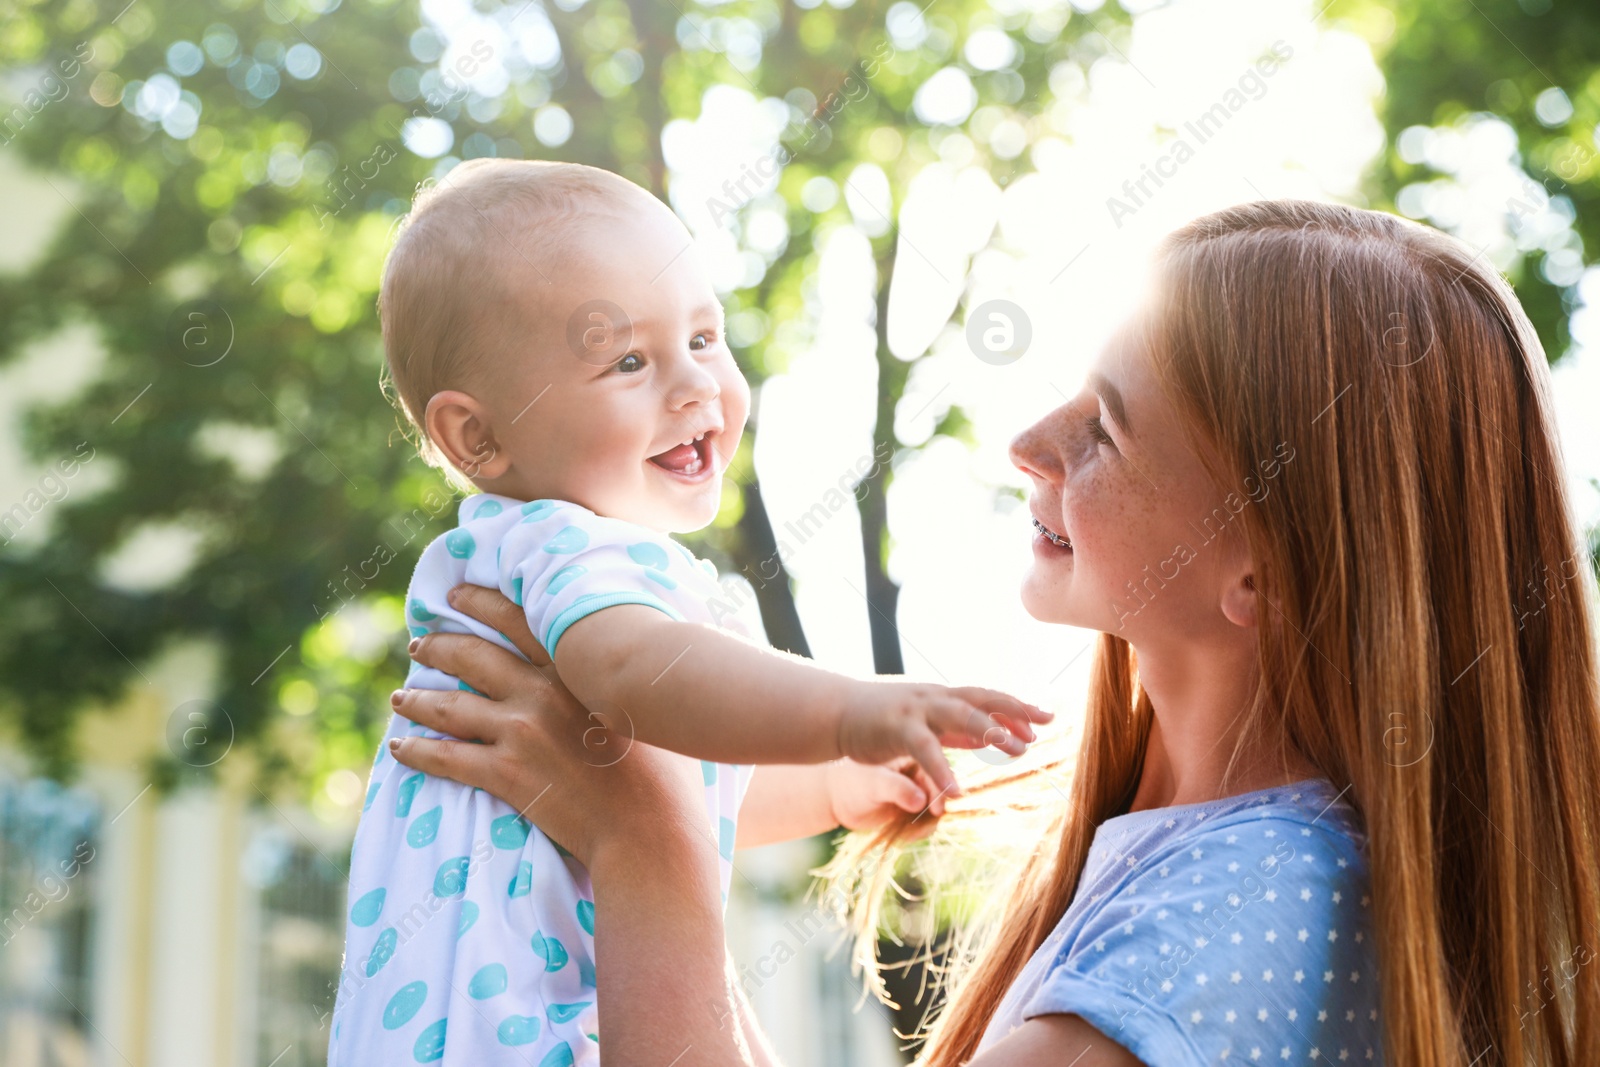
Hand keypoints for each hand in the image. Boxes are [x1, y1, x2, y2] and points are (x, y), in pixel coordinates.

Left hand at [387, 583, 714, 877]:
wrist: (651, 828)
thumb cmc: (666, 772)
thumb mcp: (652, 705)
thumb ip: (627, 678)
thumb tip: (633, 663)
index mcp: (577, 667)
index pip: (519, 618)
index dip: (481, 601)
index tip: (457, 595)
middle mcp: (542, 690)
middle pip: (473, 654)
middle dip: (439, 645)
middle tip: (420, 643)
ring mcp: (520, 731)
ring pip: (449, 704)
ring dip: (418, 698)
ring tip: (401, 696)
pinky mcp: (505, 773)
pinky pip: (445, 756)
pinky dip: (416, 751)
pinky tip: (399, 747)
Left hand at [826, 756, 946, 830]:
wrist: (838, 799)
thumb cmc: (854, 781)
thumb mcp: (874, 782)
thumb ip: (897, 789)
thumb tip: (921, 801)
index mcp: (913, 754)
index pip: (935, 770)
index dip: (939, 789)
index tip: (937, 809)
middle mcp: (920, 772)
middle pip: (940, 791)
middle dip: (936, 809)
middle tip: (928, 824)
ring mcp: (918, 791)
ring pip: (935, 809)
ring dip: (927, 824)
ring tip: (909, 833)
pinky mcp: (913, 810)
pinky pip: (924, 823)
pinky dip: (918, 832)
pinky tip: (903, 836)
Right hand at [836, 680, 1052, 798]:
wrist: (835, 711)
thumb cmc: (882, 720)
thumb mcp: (928, 723)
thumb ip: (958, 729)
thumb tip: (993, 734)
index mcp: (943, 696)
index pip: (988, 696)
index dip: (1017, 706)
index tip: (1048, 717)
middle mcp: (935, 697)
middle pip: (982, 699)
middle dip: (1014, 712)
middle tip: (1042, 730)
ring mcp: (917, 709)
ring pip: (961, 715)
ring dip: (992, 731)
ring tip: (1019, 750)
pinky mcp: (897, 728)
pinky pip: (925, 750)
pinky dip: (943, 770)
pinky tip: (956, 793)